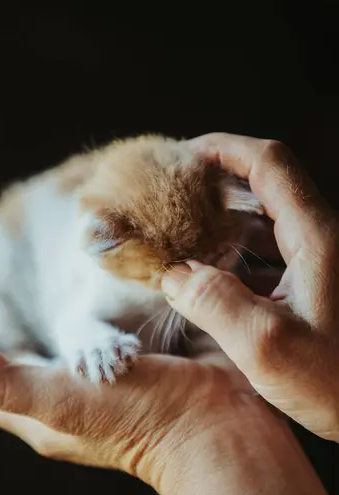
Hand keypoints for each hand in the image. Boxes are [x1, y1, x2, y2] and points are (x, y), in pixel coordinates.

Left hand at [0, 294, 270, 489]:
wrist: (220, 424)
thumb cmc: (140, 418)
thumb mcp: (64, 404)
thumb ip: (3, 382)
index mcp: (45, 409)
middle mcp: (70, 394)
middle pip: (16, 361)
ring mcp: (104, 376)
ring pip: (58, 342)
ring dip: (37, 315)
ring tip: (24, 284)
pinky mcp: (137, 356)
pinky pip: (99, 329)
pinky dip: (84, 308)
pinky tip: (86, 287)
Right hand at [164, 133, 338, 441]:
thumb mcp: (271, 346)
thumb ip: (216, 304)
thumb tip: (174, 274)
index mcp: (316, 238)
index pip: (269, 164)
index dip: (224, 148)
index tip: (184, 154)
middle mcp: (321, 241)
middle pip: (266, 186)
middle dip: (218, 182)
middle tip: (176, 194)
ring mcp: (320, 263)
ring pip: (267, 222)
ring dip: (226, 220)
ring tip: (185, 231)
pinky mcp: (316, 287)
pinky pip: (271, 254)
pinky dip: (238, 253)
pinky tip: (214, 273)